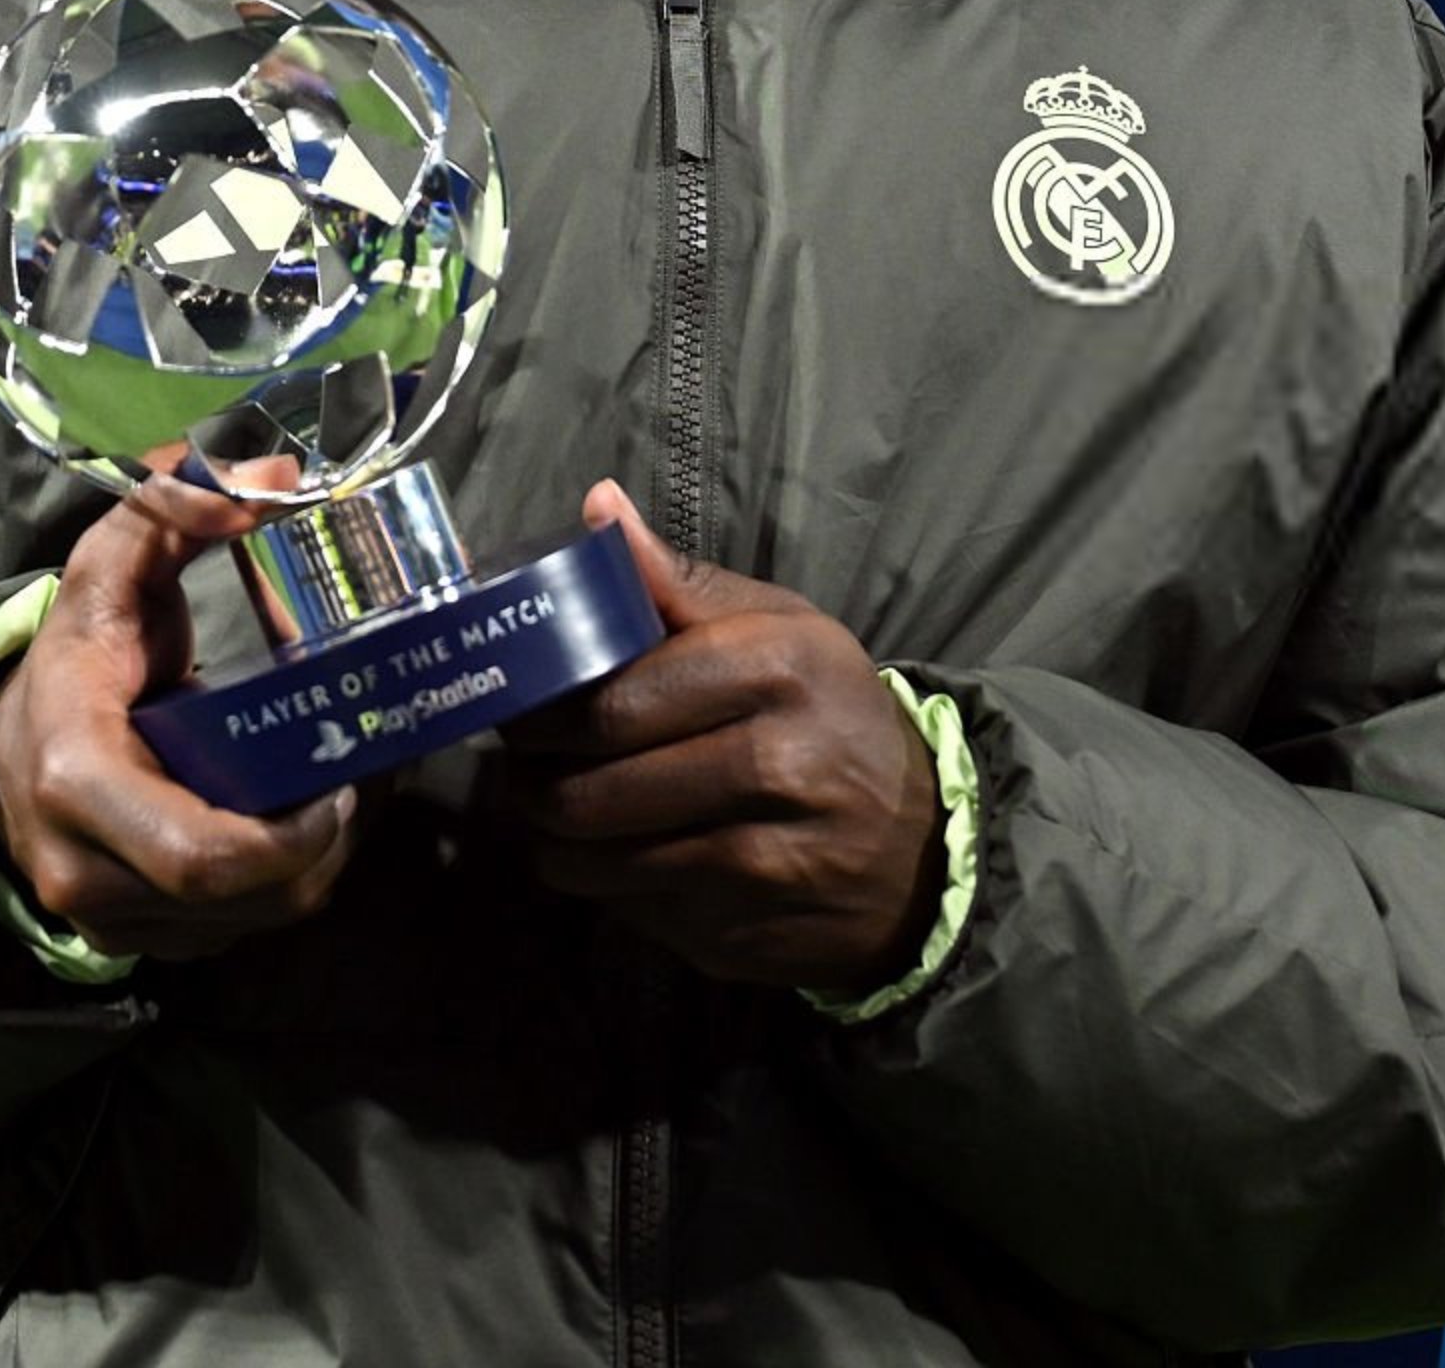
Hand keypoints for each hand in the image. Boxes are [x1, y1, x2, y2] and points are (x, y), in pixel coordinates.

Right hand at [0, 447, 358, 959]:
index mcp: (77, 779)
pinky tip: (290, 829)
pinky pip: (231, 934)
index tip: (340, 780)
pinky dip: (276, 888)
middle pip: (240, 898)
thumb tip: (275, 481)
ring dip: (308, 869)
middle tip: (352, 783)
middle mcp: (83, 869)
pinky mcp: (133, 943)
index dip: (289, 837)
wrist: (1, 746)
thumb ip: (176, 508)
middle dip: (318, 849)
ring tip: (331, 797)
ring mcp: (108, 921)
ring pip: (248, 924)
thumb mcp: (111, 567)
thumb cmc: (74, 656)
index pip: (201, 857)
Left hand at [493, 481, 939, 992]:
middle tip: (524, 765)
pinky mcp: (742, 938)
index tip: (519, 709)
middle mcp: (777, 767)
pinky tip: (629, 856)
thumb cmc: (831, 717)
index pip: (612, 703)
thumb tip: (595, 507)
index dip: (542, 714)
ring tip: (563, 810)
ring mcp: (762, 867)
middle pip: (591, 790)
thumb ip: (679, 582)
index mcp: (778, 671)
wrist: (925, 850)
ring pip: (598, 861)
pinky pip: (633, 911)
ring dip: (559, 840)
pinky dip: (612, 886)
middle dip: (534, 781)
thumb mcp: (782, 630)